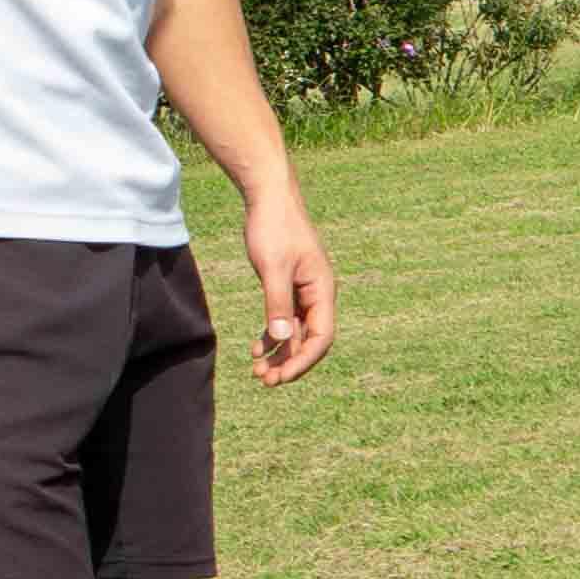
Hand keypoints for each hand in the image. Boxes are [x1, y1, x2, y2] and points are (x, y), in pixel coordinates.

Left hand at [239, 186, 334, 385]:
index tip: (279, 377)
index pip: (321, 338)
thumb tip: (282, 340)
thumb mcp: (273, 267)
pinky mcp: (289, 286)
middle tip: (264, 380)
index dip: (302, 362)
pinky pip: (286, 320)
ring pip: (297, 333)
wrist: (269, 197)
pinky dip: (273, 336)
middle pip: (310, 341)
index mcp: (322, 290)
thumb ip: (277, 303)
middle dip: (290, 363)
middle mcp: (318, 295)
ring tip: (258, 370)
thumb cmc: (274, 227)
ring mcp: (304, 292)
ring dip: (280, 353)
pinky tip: (257, 347)